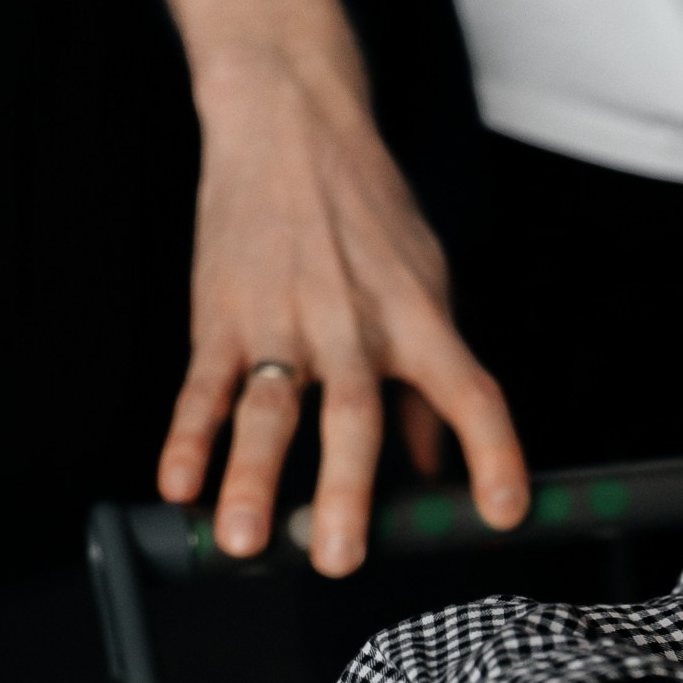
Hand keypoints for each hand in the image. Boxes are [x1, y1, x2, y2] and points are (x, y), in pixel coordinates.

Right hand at [155, 0, 527, 575]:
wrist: (290, 124)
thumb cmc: (368, 213)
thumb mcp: (427, 284)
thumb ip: (432, 380)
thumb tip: (438, 468)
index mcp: (419, 321)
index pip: (471, 394)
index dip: (494, 455)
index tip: (503, 513)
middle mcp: (354, 326)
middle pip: (353, 416)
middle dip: (345, 492)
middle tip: (341, 558)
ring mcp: (282, 322)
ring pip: (268, 410)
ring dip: (252, 478)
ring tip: (245, 540)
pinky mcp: (222, 315)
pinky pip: (202, 385)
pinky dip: (187, 436)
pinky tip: (178, 484)